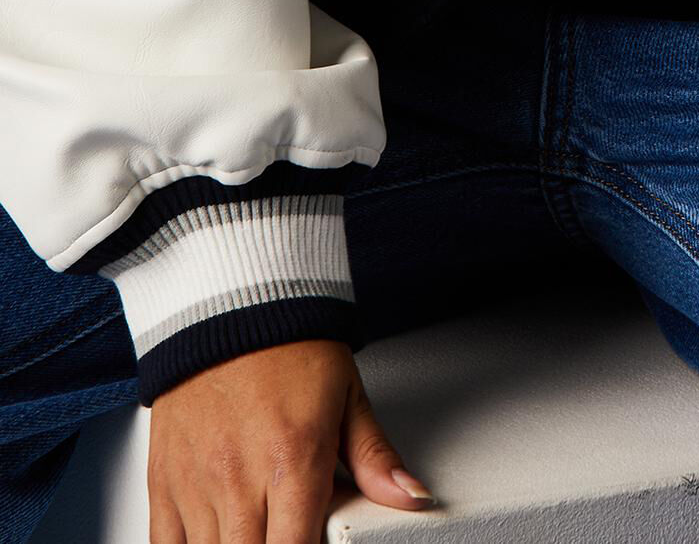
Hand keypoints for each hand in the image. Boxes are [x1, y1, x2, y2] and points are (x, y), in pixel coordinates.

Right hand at [147, 336, 436, 542]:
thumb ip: (375, 458)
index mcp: (294, 460)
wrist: (232, 305)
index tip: (315, 541)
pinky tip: (217, 536)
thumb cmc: (291, 347)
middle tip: (286, 529)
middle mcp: (240, 478)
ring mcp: (196, 483)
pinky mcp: (162, 481)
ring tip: (258, 527)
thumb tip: (410, 495)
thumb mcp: (347, 397)